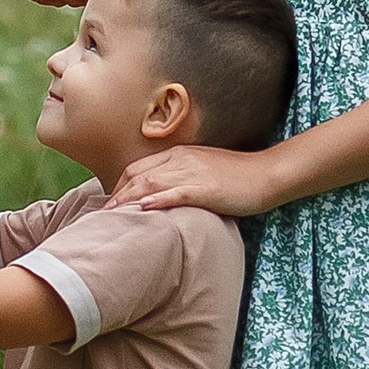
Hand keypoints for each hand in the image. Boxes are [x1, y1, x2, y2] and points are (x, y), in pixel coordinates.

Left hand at [107, 141, 286, 219]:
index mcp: (179, 154)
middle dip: (116, 194)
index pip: (138, 167)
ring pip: (150, 182)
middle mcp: (180, 159)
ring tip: (112, 215)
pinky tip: (143, 209)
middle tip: (102, 214)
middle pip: (137, 174)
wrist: (266, 174)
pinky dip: (157, 200)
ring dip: (127, 199)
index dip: (119, 185)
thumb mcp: (204, 171)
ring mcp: (192, 172)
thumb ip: (182, 179)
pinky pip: (176, 193)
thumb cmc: (238, 176)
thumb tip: (161, 196)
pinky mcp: (205, 188)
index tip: (110, 202)